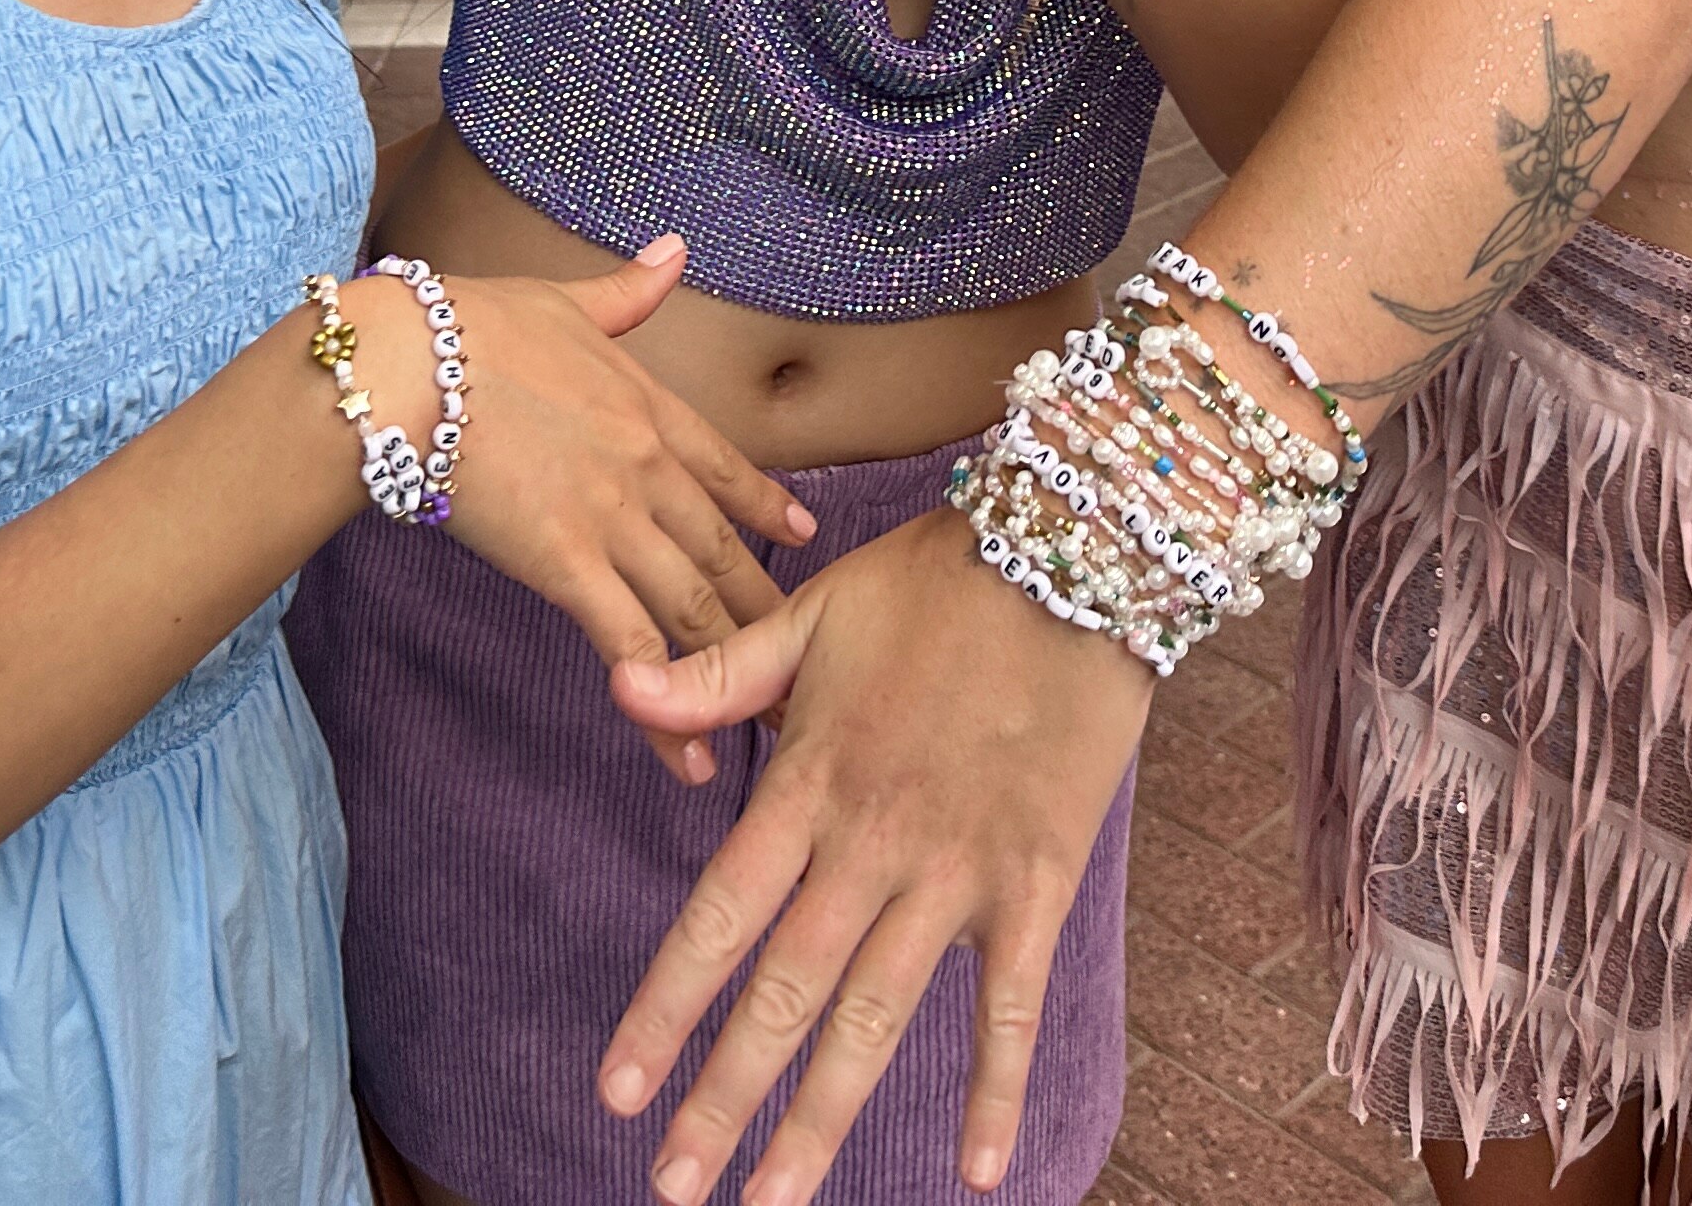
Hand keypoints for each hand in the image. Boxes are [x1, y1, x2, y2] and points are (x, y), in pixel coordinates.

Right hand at [407, 239, 817, 781]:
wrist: (412, 366)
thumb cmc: (470, 327)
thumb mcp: (565, 300)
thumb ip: (628, 292)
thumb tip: (674, 250)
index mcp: (649, 407)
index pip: (728, 468)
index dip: (768, 507)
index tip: (803, 536)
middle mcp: (648, 468)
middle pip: (724, 552)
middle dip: (769, 609)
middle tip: (807, 657)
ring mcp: (615, 520)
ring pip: (695, 607)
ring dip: (736, 667)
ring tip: (770, 718)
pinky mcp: (569, 566)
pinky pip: (635, 648)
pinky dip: (670, 705)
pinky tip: (695, 756)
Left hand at [598, 512, 1151, 1203]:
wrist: (1075, 550)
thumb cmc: (937, 577)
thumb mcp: (812, 614)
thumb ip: (718, 674)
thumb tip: (617, 687)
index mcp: (810, 785)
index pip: (716, 919)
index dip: (664, 1010)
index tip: (616, 1091)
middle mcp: (872, 845)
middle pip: (784, 995)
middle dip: (723, 1099)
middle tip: (671, 1187)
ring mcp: (957, 870)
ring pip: (876, 1019)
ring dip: (821, 1117)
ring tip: (771, 1201)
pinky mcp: (1038, 878)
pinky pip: (1015, 1003)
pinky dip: (996, 1087)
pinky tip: (982, 1170)